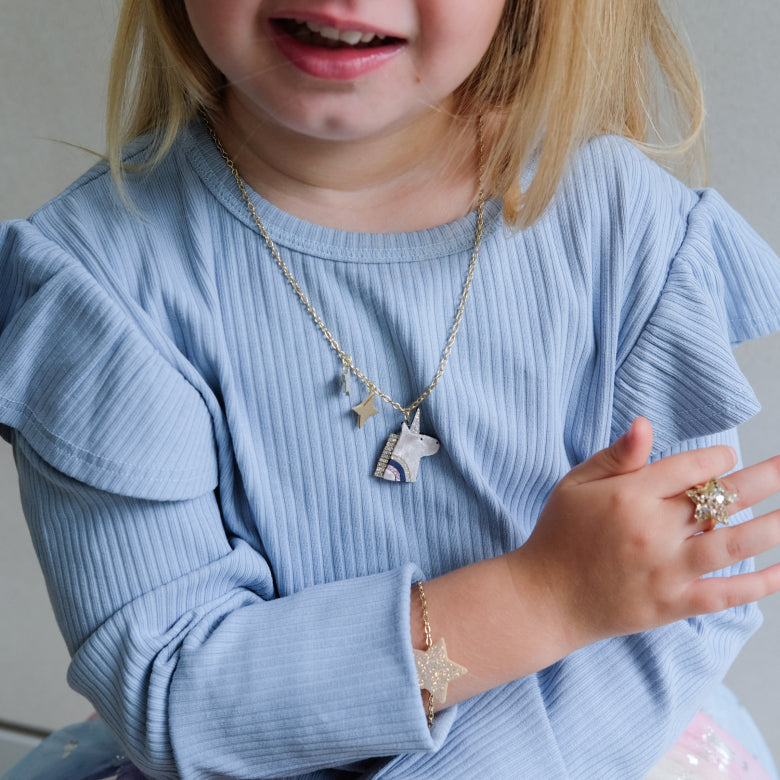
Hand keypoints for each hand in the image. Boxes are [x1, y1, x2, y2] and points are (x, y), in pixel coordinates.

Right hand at [512, 418, 779, 648]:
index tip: (726, 457)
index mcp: (629, 495)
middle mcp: (653, 529)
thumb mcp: (575, 484)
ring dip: (775, 527)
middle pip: (722, 499)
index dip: (716, 458)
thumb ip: (615, 456)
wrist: (545, 596)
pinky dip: (761, 584)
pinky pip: (727, 593)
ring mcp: (667, 569)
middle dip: (766, 479)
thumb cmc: (559, 534)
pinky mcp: (674, 603)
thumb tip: (646, 424)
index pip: (690, 467)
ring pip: (736, 544)